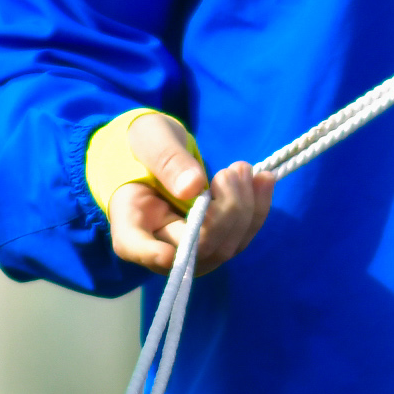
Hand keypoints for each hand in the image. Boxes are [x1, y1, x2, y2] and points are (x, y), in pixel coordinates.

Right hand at [101, 113, 271, 275]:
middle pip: (196, 248)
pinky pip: (240, 237)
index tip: (168, 252)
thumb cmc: (145, 144)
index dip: (152, 255)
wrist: (157, 155)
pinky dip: (257, 208)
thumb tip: (193, 188)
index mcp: (130, 221)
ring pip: (225, 247)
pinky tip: (263, 179)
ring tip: (243, 169)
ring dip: (245, 208)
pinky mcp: (214, 242)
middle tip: (230, 170)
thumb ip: (168, 160)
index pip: (136, 247)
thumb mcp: (151, 139)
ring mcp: (190, 250)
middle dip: (225, 210)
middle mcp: (159, 245)